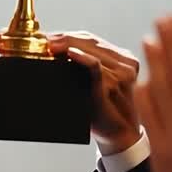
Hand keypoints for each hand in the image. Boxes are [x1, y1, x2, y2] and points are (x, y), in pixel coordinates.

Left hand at [47, 31, 141, 153]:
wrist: (118, 135)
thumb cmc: (102, 111)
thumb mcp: (93, 84)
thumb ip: (82, 68)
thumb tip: (53, 52)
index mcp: (121, 58)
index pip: (90, 39)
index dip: (68, 36)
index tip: (49, 37)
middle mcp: (125, 61)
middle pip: (90, 41)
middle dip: (65, 38)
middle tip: (46, 39)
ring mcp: (123, 70)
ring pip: (92, 50)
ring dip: (69, 45)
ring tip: (51, 45)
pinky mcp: (115, 82)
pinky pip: (96, 66)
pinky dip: (83, 58)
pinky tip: (70, 53)